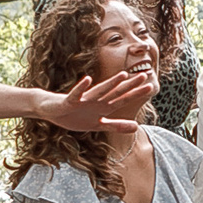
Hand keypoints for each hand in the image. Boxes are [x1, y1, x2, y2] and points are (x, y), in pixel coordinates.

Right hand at [39, 67, 157, 132]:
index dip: (136, 94)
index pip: (123, 99)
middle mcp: (96, 100)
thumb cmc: (75, 115)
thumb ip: (117, 125)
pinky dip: (81, 88)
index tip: (151, 87)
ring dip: (110, 83)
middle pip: (116, 92)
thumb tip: (136, 127)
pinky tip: (87, 79)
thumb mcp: (98, 124)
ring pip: (99, 91)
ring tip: (123, 75)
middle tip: (145, 76)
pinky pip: (76, 94)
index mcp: (103, 106)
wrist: (51, 110)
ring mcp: (83, 99)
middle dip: (130, 86)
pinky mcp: (70, 101)